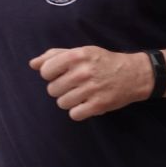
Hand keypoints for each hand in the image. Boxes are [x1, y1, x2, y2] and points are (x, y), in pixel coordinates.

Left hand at [30, 46, 146, 120]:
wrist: (133, 74)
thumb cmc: (103, 62)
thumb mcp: (82, 52)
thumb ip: (55, 55)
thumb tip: (32, 64)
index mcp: (77, 55)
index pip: (45, 71)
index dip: (51, 74)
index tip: (62, 74)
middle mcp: (83, 71)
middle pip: (52, 89)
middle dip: (61, 88)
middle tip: (75, 84)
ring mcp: (91, 89)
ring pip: (62, 103)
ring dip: (70, 101)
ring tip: (82, 94)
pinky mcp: (98, 105)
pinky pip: (74, 114)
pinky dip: (79, 111)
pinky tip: (87, 103)